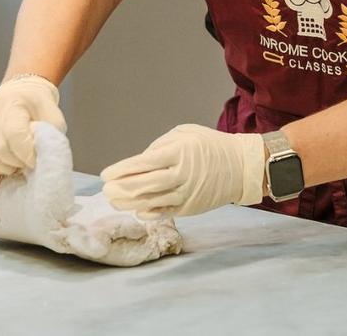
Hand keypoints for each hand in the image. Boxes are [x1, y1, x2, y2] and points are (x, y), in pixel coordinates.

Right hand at [0, 75, 66, 175]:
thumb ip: (50, 136)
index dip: (26, 154)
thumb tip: (43, 158)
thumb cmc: (38, 107)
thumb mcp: (52, 116)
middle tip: (27, 164)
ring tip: (16, 166)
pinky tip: (1, 167)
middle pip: (1, 150)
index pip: (15, 135)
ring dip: (4, 168)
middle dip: (17, 163)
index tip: (36, 160)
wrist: (20, 92)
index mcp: (14, 105)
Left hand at [99, 124, 265, 219]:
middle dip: (121, 188)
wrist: (241, 166)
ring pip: (151, 202)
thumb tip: (140, 162)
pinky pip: (165, 212)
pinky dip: (148, 213)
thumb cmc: (210, 145)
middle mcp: (181, 175)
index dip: (122, 170)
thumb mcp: (185, 133)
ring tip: (113, 201)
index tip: (105, 174)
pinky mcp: (190, 208)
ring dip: (129, 203)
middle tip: (105, 190)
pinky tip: (135, 210)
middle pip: (145, 185)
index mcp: (179, 152)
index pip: (144, 163)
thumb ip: (160, 146)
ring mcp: (186, 194)